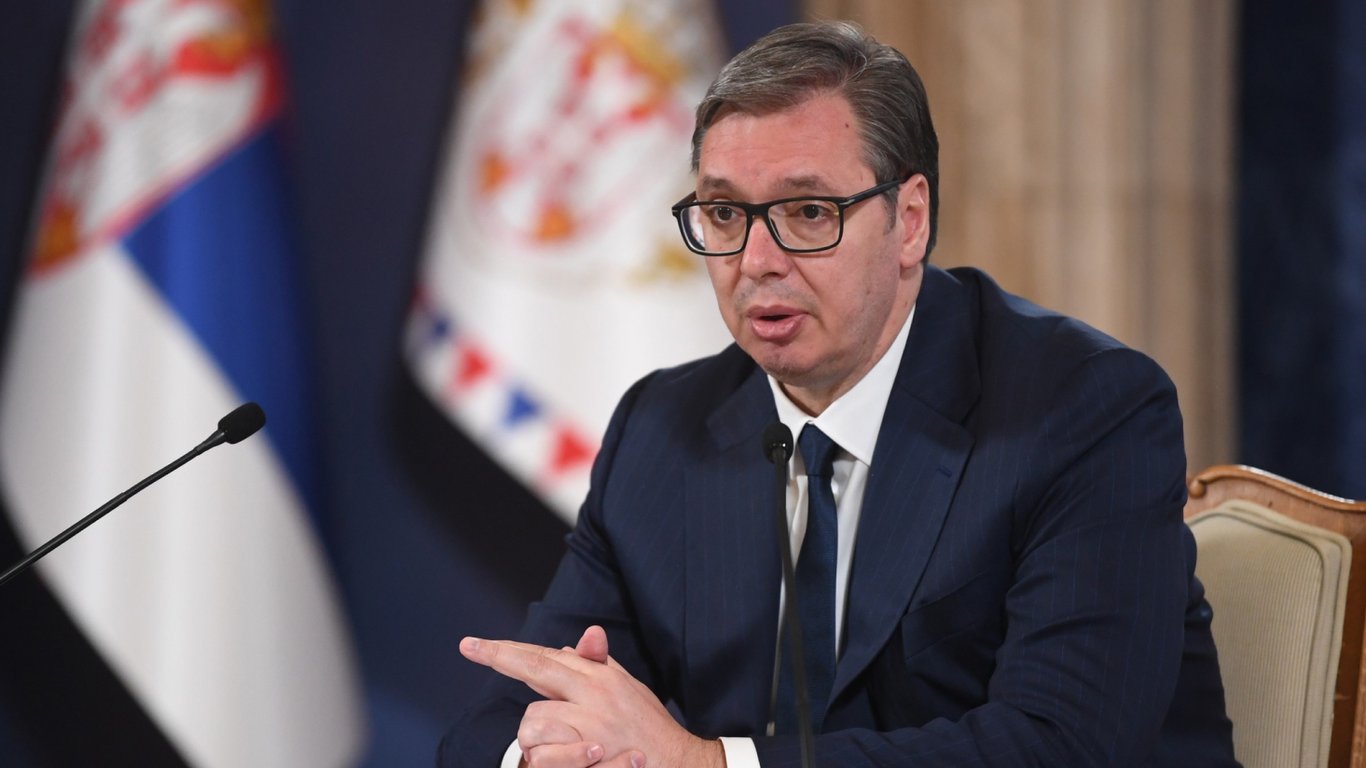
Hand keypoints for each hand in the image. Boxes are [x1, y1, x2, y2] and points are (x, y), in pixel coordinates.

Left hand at [461, 627, 724, 767]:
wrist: (679, 762)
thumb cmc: (649, 728)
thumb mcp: (627, 690)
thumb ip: (597, 667)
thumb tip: (568, 648)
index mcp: (601, 676)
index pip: (546, 656)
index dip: (507, 650)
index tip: (472, 644)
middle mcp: (594, 692)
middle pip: (535, 668)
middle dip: (499, 657)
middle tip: (468, 647)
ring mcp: (590, 723)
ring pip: (533, 718)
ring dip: (536, 736)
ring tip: (560, 745)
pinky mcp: (588, 752)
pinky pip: (542, 752)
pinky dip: (543, 759)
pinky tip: (563, 760)